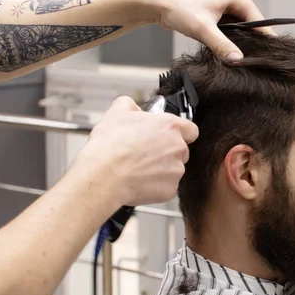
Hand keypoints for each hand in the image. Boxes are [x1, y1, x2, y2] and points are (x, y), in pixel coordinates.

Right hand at [72, 96, 198, 207]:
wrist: (103, 176)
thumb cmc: (110, 146)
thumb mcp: (116, 113)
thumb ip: (130, 104)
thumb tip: (133, 107)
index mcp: (170, 126)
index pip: (190, 129)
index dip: (180, 132)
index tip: (169, 136)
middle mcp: (178, 147)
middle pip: (181, 150)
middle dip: (167, 152)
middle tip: (146, 153)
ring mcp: (176, 169)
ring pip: (174, 169)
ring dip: (161, 169)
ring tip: (139, 168)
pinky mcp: (170, 189)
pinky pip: (167, 186)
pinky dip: (156, 185)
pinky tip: (139, 181)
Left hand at [150, 0, 274, 61]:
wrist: (158, 3)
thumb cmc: (179, 8)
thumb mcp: (203, 29)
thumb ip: (222, 45)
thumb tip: (238, 60)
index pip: (261, 23)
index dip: (263, 42)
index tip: (264, 60)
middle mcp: (237, 0)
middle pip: (253, 28)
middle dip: (250, 44)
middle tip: (251, 64)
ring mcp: (228, 8)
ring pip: (242, 31)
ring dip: (238, 44)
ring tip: (239, 60)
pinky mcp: (219, 15)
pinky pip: (231, 31)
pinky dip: (229, 41)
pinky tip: (228, 54)